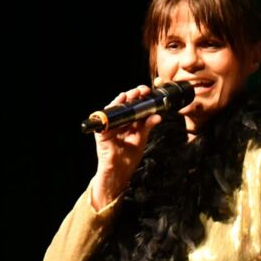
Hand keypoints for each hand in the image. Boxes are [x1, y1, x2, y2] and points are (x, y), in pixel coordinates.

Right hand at [90, 84, 163, 206]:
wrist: (119, 170)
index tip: (149, 92)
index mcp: (130, 123)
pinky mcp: (102, 129)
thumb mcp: (141, 139)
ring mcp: (111, 124)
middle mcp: (120, 121)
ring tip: (133, 93)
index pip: (135, 107)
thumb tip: (157, 117)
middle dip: (134, 95)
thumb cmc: (129, 157)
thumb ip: (147, 126)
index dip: (141, 98)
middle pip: (126, 104)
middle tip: (142, 90)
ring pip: (116, 107)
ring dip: (124, 98)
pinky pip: (107, 115)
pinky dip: (113, 107)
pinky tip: (120, 101)